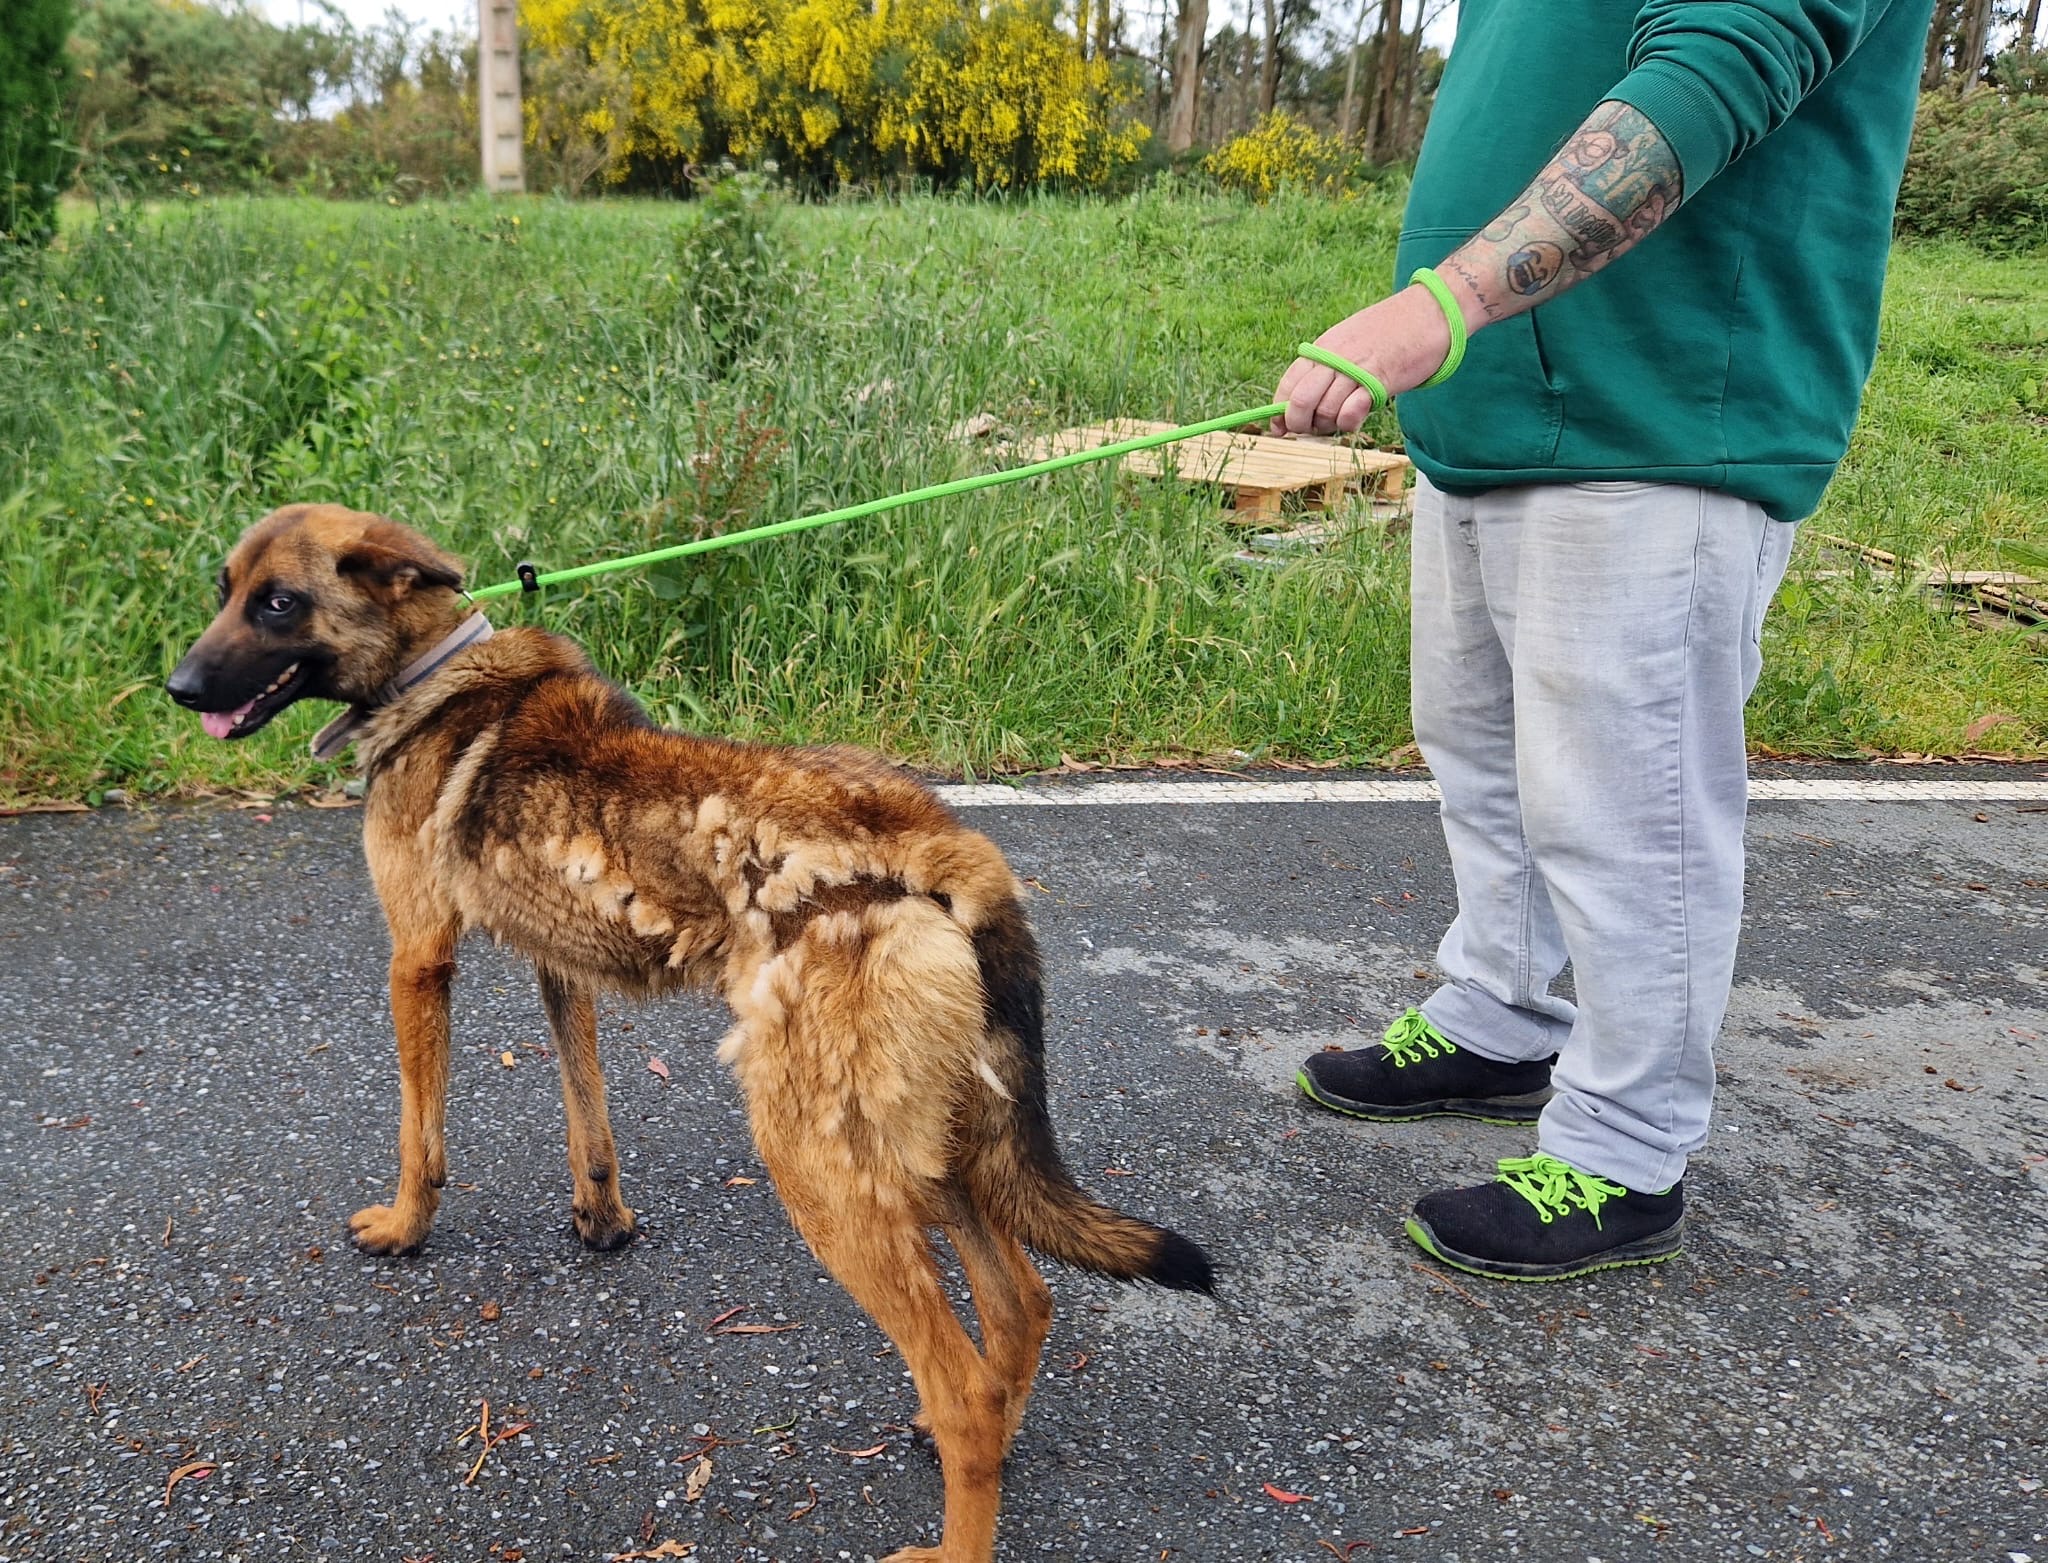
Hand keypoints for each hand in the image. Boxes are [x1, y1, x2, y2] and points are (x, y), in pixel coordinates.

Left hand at [1273, 283, 1456, 435]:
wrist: (1430, 311)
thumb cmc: (1390, 332)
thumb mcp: (1350, 343)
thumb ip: (1328, 368)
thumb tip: (1302, 403)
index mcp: (1323, 347)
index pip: (1288, 383)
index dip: (1279, 411)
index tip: (1279, 429)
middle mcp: (1334, 356)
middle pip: (1299, 401)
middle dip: (1300, 424)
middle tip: (1314, 428)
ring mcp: (1355, 368)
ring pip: (1324, 410)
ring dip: (1330, 425)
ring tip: (1345, 416)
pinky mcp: (1379, 380)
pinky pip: (1350, 411)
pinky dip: (1349, 422)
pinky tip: (1359, 414)